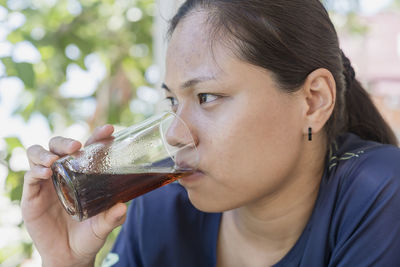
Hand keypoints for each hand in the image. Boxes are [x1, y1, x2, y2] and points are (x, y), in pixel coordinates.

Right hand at [21, 125, 126, 266]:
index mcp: (82, 174)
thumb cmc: (89, 235)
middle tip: (75, 146)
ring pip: (38, 154)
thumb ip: (113, 217)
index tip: (109, 130)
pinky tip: (46, 173)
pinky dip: (36, 171)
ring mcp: (46, 183)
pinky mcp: (32, 196)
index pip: (87, 148)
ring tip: (55, 160)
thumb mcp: (104, 225)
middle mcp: (63, 174)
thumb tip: (122, 207)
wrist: (71, 256)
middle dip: (65, 141)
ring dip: (46, 152)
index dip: (96, 136)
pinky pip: (30, 177)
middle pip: (58, 146)